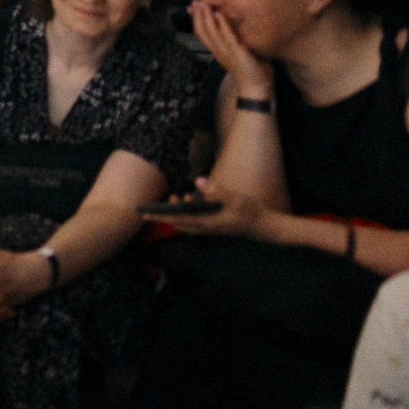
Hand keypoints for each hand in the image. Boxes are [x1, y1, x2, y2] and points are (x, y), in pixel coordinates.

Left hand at [153, 175, 271, 239]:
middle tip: (155, 204)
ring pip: (185, 222)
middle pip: (177, 223)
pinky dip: (187, 213)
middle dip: (164, 214)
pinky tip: (190, 200)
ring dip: (177, 213)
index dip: (160, 216)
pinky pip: (193, 221)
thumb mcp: (236, 199)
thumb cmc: (250, 212)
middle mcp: (204, 228)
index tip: (145, 212)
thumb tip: (198, 180)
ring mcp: (209, 228)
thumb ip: (217, 190)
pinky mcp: (213, 225)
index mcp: (206, 223)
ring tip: (174, 197)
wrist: (264, 226)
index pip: (177, 220)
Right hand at [187, 0, 273, 99]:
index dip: (196, 20)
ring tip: (203, 3)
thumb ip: (238, 42)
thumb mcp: (241, 54)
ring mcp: (225, 52)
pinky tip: (219, 13)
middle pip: (201, 31)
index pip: (202, 33)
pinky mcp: (236, 52)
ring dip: (205, 16)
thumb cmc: (252, 72)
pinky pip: (226, 36)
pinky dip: (221, 24)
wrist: (257, 88)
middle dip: (197, 15)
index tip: (195, 8)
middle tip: (195, 1)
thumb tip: (241, 30)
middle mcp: (218, 51)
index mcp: (218, 51)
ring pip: (210, 31)